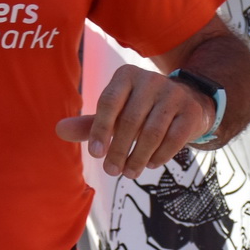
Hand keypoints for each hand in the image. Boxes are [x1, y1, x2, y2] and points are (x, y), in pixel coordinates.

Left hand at [56, 64, 215, 176]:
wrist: (187, 100)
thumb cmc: (140, 109)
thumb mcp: (115, 112)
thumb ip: (89, 123)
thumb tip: (58, 131)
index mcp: (126, 76)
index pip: (108, 103)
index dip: (100, 130)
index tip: (95, 154)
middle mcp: (150, 80)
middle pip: (129, 121)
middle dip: (118, 150)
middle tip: (111, 171)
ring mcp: (173, 94)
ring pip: (152, 132)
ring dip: (138, 157)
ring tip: (129, 173)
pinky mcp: (191, 110)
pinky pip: (174, 138)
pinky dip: (161, 155)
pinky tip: (151, 164)